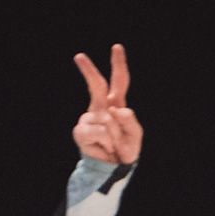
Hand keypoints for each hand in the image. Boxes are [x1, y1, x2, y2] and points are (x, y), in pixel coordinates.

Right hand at [71, 44, 141, 165]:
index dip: (119, 64)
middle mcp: (101, 107)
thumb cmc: (126, 149)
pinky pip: (99, 131)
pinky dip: (107, 142)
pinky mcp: (80, 131)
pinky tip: (104, 148)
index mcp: (116, 104)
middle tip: (79, 56)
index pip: (119, 81)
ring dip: (115, 135)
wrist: (114, 168)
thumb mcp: (135, 135)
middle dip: (88, 70)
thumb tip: (115, 110)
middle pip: (96, 85)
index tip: (116, 47)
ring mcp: (89, 118)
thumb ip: (130, 121)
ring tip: (113, 145)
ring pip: (106, 120)